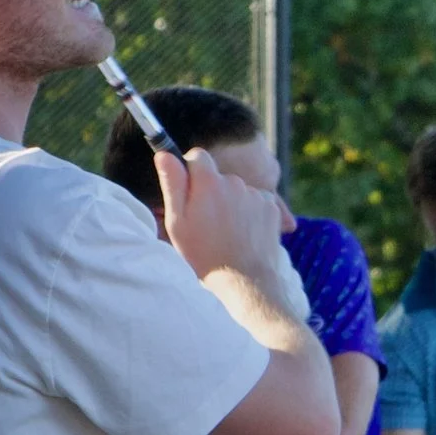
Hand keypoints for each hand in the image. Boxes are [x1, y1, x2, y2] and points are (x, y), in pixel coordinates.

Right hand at [156, 145, 296, 296]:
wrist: (245, 280)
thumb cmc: (204, 254)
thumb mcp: (178, 222)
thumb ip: (172, 184)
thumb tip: (164, 154)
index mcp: (209, 182)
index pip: (197, 156)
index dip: (190, 171)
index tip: (188, 191)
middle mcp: (235, 181)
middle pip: (218, 176)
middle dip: (210, 191)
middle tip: (205, 222)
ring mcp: (256, 194)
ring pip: (237, 190)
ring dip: (230, 203)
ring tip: (225, 232)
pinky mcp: (271, 207)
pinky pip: (255, 201)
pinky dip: (249, 213)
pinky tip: (243, 234)